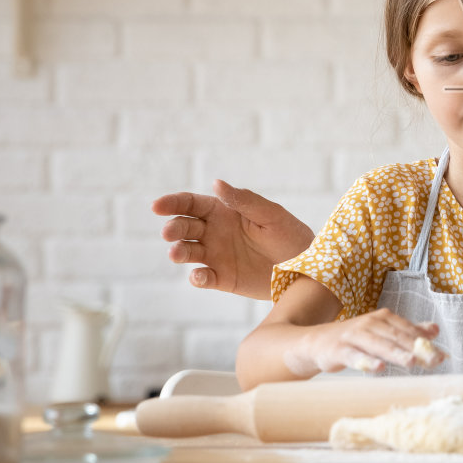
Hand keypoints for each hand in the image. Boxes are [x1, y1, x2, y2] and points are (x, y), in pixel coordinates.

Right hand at [154, 180, 315, 299]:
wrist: (305, 266)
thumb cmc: (290, 234)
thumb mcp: (270, 214)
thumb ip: (244, 200)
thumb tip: (216, 183)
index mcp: (223, 212)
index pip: (191, 204)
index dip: (172, 203)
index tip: (157, 206)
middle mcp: (214, 233)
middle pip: (184, 227)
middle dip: (173, 228)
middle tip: (169, 233)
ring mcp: (216, 256)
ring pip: (187, 252)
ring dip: (179, 252)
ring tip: (177, 252)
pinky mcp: (222, 278)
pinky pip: (203, 278)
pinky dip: (197, 278)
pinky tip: (199, 276)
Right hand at [292, 311, 440, 375]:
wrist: (316, 342)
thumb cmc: (354, 339)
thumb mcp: (382, 332)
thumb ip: (407, 331)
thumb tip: (434, 330)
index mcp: (383, 318)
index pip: (408, 330)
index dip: (425, 343)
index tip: (442, 356)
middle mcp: (370, 323)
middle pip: (397, 337)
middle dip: (416, 349)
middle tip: (434, 361)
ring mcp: (354, 335)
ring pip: (378, 345)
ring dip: (395, 353)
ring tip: (411, 362)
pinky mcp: (339, 349)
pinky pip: (354, 356)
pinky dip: (366, 361)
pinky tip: (377, 368)